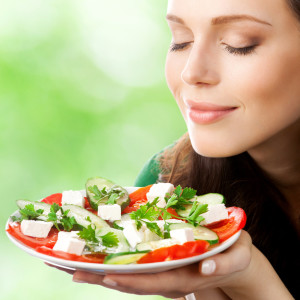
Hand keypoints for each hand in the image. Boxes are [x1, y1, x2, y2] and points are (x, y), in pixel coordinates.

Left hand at [68, 231, 251, 297]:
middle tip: (73, 269)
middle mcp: (172, 278)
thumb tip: (208, 266)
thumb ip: (226, 262)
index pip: (156, 281)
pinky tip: (97, 263)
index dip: (132, 279)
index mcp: (188, 274)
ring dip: (102, 273)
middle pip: (135, 282)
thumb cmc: (237, 253)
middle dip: (105, 277)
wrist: (237, 263)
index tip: (107, 274)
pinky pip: (136, 270)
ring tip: (73, 266)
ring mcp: (164, 274)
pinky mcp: (162, 268)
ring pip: (131, 278)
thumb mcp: (238, 255)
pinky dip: (115, 268)